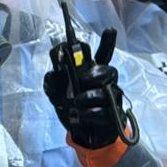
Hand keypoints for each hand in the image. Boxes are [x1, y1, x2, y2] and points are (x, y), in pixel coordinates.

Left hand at [45, 25, 132, 149]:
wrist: (86, 136)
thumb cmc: (74, 109)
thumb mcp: (57, 95)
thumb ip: (53, 83)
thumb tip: (52, 73)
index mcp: (90, 72)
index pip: (100, 53)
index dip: (107, 42)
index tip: (110, 30)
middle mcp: (103, 81)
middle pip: (108, 66)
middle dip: (98, 70)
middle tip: (83, 78)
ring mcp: (110, 97)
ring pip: (107, 87)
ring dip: (90, 95)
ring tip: (76, 102)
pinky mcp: (114, 114)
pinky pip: (105, 111)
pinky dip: (90, 114)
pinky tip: (79, 116)